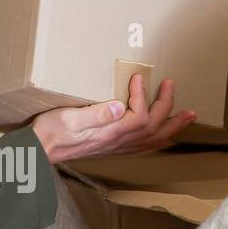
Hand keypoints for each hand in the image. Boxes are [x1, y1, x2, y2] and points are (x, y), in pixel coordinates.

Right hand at [30, 74, 196, 164]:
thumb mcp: (68, 118)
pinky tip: (162, 134)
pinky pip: (144, 147)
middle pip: (153, 127)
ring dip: (173, 126)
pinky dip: (158, 139)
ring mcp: (116, 147)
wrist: (39, 150)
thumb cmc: (50, 132)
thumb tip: (120, 105)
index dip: (143, 95)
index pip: (139, 114)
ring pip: (153, 139)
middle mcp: (117, 141)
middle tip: (171, 86)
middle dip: (167, 105)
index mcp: (109, 131)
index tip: (138, 77)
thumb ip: (95, 113)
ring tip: (188, 115)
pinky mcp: (111, 148)